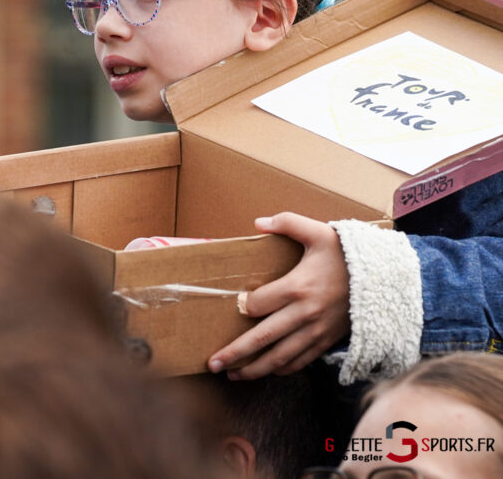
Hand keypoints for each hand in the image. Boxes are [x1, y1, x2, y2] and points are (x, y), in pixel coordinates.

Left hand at [208, 212, 349, 379]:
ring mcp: (316, 331)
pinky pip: (301, 361)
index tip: (235, 306)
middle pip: (262, 338)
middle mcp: (305, 313)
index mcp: (297, 286)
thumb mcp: (318, 232)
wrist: (386, 278)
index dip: (242, 306)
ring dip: (254, 370)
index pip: (258, 304)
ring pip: (280, 357)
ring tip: (232, 376)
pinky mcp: (327, 341)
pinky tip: (266, 371)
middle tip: (212, 364)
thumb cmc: (347, 254)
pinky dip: (282, 369)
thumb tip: (258, 222)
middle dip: (235, 353)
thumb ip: (287, 223)